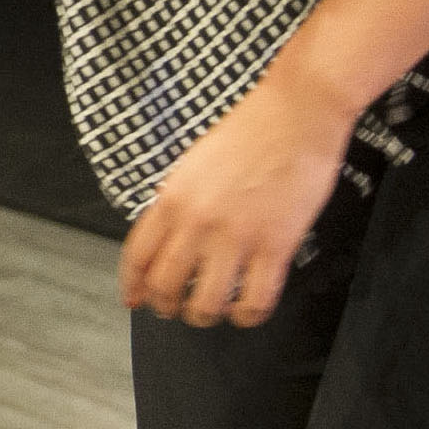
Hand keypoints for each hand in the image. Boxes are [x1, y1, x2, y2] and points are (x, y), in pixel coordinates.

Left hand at [117, 75, 355, 327]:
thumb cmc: (249, 131)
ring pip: (206, 304)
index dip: (133, 286)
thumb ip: (178, 201)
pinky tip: (247, 311)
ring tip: (211, 312)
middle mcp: (197, 221)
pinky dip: (248, 316)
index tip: (134, 300)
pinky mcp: (276, 246)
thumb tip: (170, 238)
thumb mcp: (194, 164)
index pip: (137, 256)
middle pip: (165, 285)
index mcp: (171, 198)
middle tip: (175, 310)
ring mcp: (236, 236)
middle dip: (166, 307)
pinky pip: (255, 300)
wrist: (296, 112)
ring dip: (205, 316)